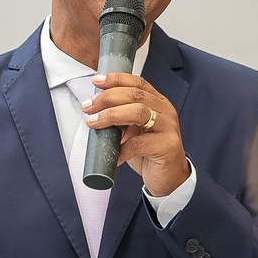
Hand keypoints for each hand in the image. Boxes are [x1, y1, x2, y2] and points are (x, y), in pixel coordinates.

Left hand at [82, 73, 190, 196]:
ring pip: (138, 112)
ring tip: (93, 122)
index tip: (96, 80)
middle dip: (108, 97)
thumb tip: (94, 110)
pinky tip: (113, 156)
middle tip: (88, 106)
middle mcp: (165, 111)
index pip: (138, 83)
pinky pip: (138, 144)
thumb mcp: (134, 130)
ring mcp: (168, 128)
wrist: (169, 177)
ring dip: (111, 115)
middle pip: (135, 95)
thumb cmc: (150, 153)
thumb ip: (121, 118)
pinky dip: (121, 149)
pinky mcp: (167, 146)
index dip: (116, 79)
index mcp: (158, 103)